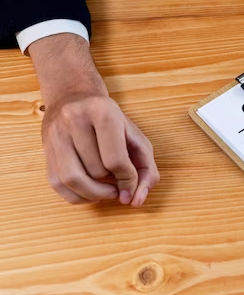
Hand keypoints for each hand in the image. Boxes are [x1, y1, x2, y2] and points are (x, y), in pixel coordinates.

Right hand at [28, 34, 159, 206]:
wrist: (75, 96)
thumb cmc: (111, 121)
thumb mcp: (136, 136)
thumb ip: (146, 167)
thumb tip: (137, 198)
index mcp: (103, 112)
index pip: (116, 160)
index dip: (128, 180)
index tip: (132, 185)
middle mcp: (75, 119)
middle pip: (96, 171)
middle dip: (111, 184)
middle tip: (119, 183)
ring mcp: (56, 134)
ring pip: (73, 180)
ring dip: (94, 194)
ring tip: (107, 191)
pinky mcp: (45, 149)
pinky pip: (57, 184)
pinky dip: (77, 196)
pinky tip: (91, 191)